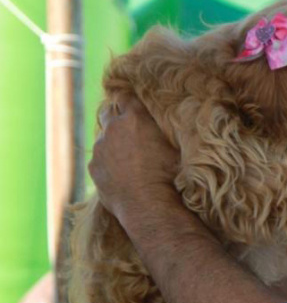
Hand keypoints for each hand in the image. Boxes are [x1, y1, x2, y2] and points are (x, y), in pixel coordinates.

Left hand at [89, 97, 179, 220]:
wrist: (148, 206)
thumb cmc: (170, 176)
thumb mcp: (177, 148)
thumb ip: (165, 131)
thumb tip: (173, 122)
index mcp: (135, 119)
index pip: (126, 96)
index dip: (130, 100)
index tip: (135, 104)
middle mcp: (113, 129)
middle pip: (108, 112)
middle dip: (116, 117)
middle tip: (130, 128)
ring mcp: (100, 149)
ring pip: (104, 139)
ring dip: (113, 143)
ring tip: (130, 159)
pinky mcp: (94, 168)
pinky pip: (100, 160)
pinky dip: (108, 163)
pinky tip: (123, 175)